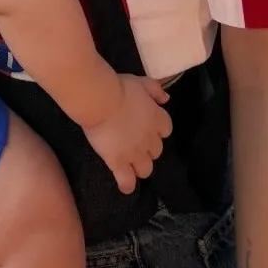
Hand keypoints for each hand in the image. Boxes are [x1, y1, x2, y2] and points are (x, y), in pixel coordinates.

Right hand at [82, 74, 171, 195]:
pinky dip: (127, 185)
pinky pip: (127, 181)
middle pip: (156, 151)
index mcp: (156, 119)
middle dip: (147, 148)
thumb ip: (155, 90)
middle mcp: (149, 139)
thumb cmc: (119, 87)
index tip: (147, 125)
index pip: (166, 130)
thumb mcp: (140, 81)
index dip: (157, 129)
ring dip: (140, 166)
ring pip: (146, 169)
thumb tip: (166, 99)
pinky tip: (125, 185)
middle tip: (134, 141)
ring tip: (129, 161)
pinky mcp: (119, 162)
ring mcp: (135, 153)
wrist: (101, 100)